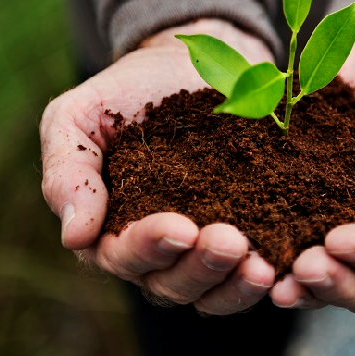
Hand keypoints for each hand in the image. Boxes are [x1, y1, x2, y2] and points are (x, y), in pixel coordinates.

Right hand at [39, 19, 277, 314]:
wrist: (189, 64)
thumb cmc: (126, 93)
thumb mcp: (79, 118)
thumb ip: (67, 172)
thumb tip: (75, 237)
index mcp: (111, 230)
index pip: (123, 255)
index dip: (150, 247)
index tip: (180, 226)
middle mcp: (158, 253)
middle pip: (173, 284)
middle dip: (201, 267)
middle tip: (231, 242)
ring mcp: (204, 250)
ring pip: (215, 291)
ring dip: (237, 285)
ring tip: (262, 266)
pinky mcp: (248, 235)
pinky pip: (254, 273)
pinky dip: (272, 276)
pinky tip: (287, 265)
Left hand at [270, 17, 354, 311]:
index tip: (341, 239)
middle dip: (334, 282)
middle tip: (304, 265)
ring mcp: (339, 221)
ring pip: (324, 272)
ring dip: (301, 282)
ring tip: (273, 276)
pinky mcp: (302, 200)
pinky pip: (286, 234)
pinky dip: (271, 250)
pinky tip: (250, 251)